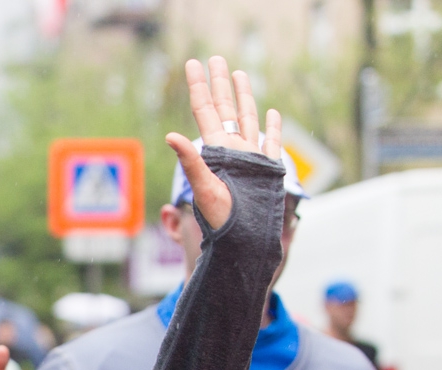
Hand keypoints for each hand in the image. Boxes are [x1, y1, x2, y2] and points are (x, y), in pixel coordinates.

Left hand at [165, 57, 281, 230]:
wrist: (244, 240)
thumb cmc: (221, 220)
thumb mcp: (204, 187)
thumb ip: (191, 160)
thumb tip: (169, 135)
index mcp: (215, 150)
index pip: (204, 110)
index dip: (198, 86)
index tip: (192, 63)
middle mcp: (231, 149)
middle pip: (224, 107)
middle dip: (218, 82)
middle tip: (214, 58)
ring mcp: (250, 157)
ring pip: (247, 118)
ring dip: (244, 96)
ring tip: (238, 74)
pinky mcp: (267, 168)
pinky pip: (270, 142)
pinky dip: (271, 127)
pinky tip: (271, 112)